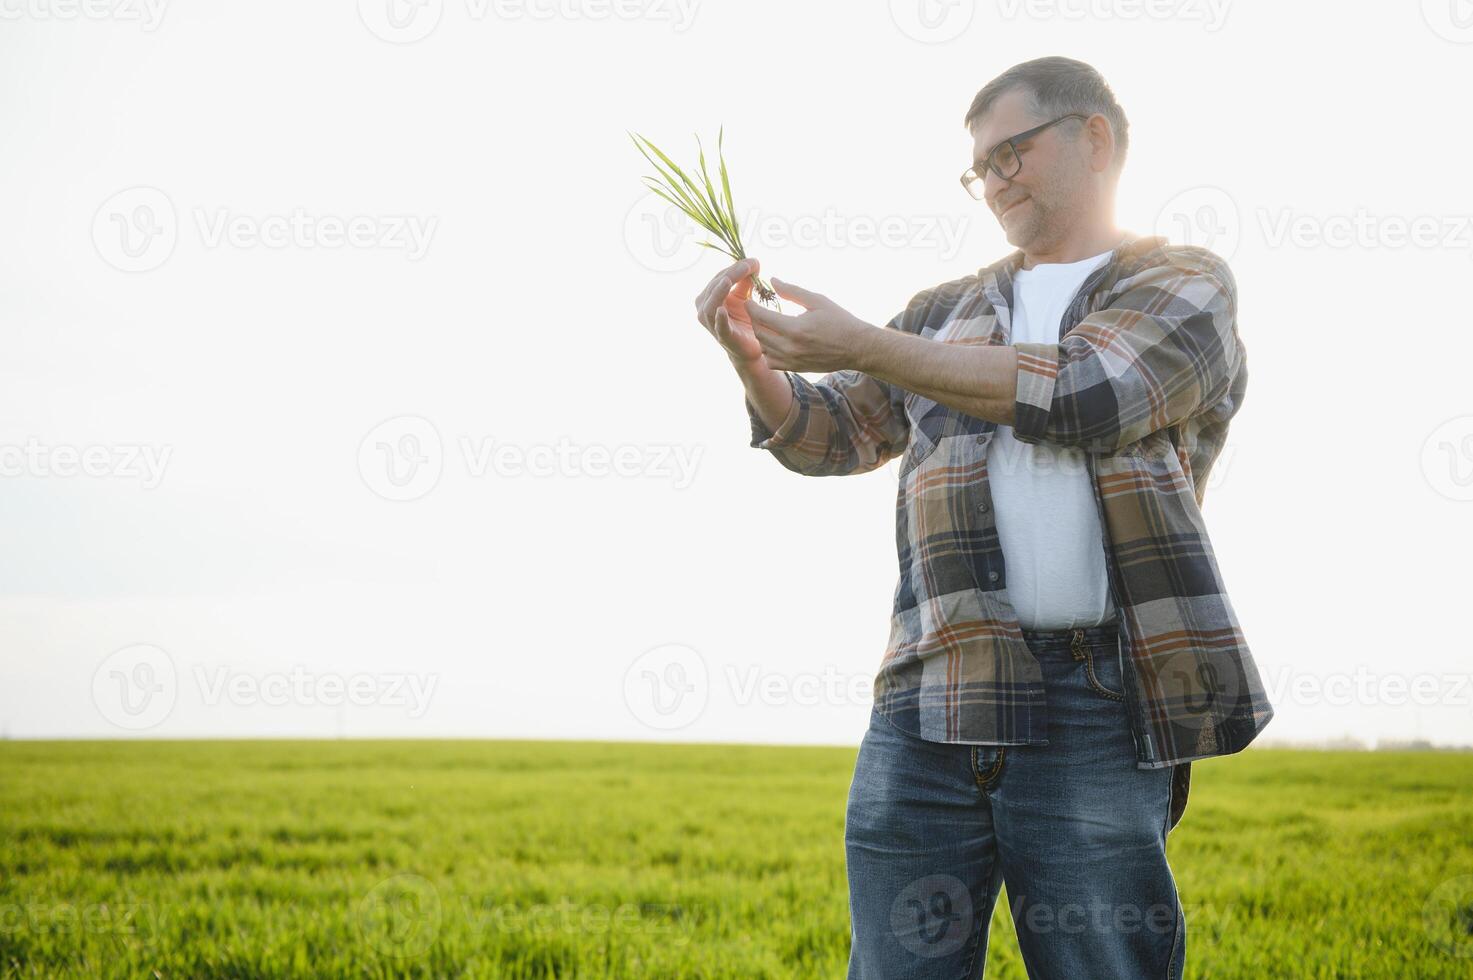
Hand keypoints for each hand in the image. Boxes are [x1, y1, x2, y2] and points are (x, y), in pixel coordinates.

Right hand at [694, 257, 766, 368]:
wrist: (751, 348)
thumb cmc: (745, 321)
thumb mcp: (745, 297)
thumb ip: (745, 281)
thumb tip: (753, 262)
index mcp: (709, 297)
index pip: (720, 277)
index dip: (735, 267)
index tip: (754, 261)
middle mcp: (705, 309)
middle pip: (715, 287)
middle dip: (731, 274)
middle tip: (748, 265)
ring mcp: (712, 324)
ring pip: (710, 305)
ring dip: (719, 292)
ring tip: (728, 280)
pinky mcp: (723, 337)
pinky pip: (718, 327)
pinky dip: (719, 319)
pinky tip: (722, 310)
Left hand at [744, 277, 872, 373]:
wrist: (856, 348)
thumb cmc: (839, 321)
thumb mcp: (818, 300)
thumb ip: (792, 291)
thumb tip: (772, 281)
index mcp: (795, 328)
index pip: (762, 317)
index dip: (752, 307)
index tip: (750, 300)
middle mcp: (791, 347)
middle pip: (759, 332)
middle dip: (754, 320)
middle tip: (757, 310)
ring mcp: (792, 360)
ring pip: (763, 347)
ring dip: (760, 334)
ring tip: (765, 323)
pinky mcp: (795, 368)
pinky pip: (771, 361)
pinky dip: (768, 350)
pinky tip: (774, 340)